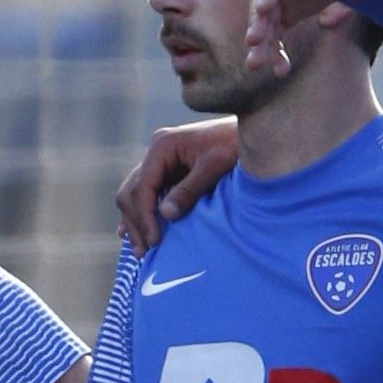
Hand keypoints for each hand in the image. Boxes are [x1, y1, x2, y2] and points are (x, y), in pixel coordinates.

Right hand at [116, 118, 240, 249]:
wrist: (251, 129)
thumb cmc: (233, 145)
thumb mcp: (213, 167)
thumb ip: (189, 190)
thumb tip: (165, 215)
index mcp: (162, 145)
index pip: (143, 186)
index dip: (145, 216)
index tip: (154, 241)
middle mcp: (155, 152)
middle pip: (131, 192)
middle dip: (136, 223)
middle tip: (144, 252)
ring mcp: (159, 161)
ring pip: (133, 195)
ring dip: (135, 222)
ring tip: (141, 250)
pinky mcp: (167, 171)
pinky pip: (146, 194)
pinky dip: (141, 214)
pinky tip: (138, 233)